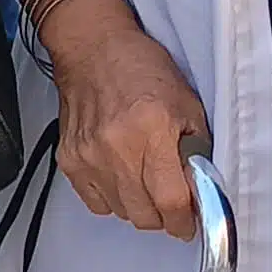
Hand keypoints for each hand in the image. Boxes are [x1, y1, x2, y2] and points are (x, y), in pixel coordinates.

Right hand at [48, 0, 209, 240]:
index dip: (184, 221)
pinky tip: (121, 176)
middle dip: (165, 216)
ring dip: (139, 206)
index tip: (189, 223)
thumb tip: (200, 191)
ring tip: (144, 178)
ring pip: (122, 213)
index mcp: (153, 129)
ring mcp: (89, 157)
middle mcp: (118, 147)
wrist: (93, 49)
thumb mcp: (187, 104)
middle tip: (171, 199)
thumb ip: (195, 151)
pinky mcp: (70, 161)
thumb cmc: (140, 68)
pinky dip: (113, 199)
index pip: (171, 200)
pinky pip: (97, 204)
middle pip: (146, 215)